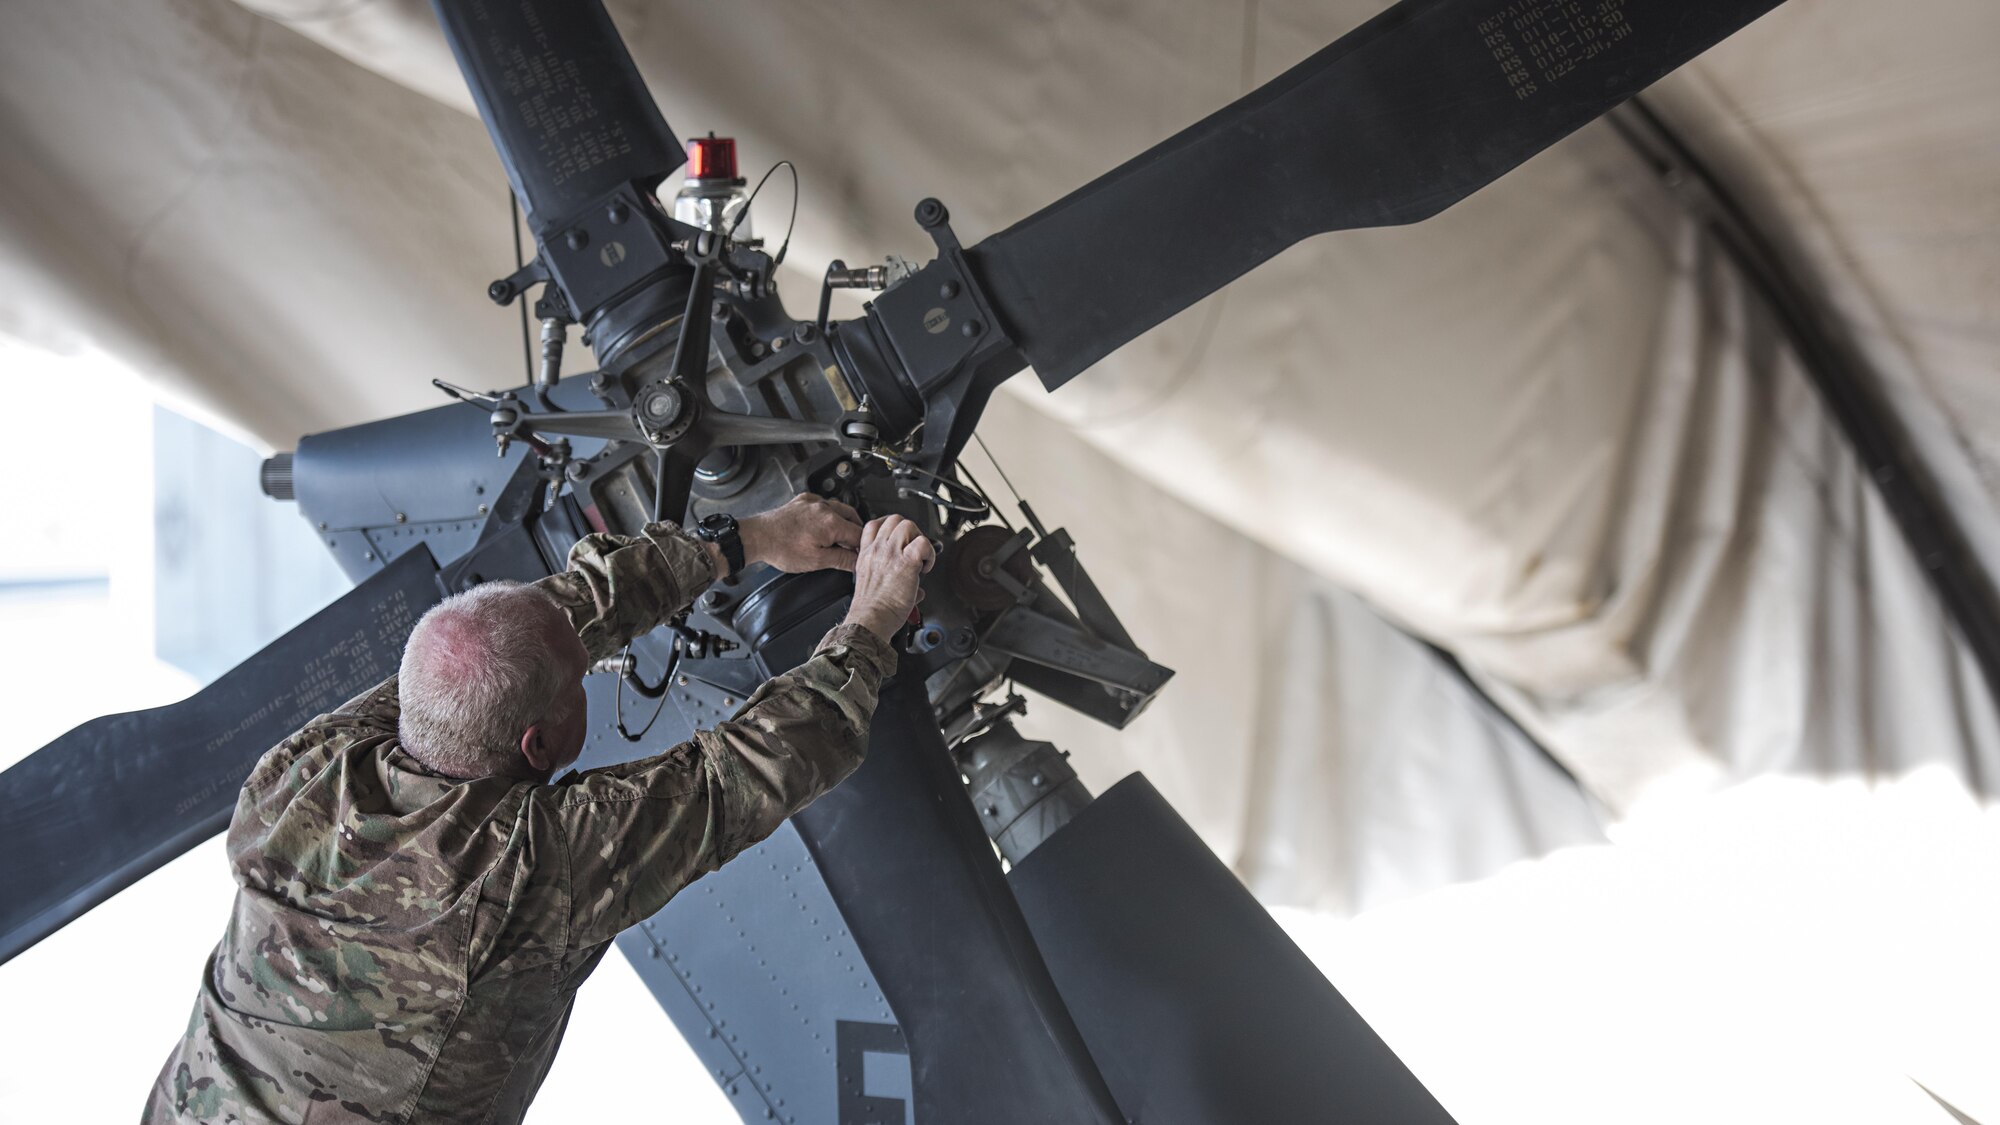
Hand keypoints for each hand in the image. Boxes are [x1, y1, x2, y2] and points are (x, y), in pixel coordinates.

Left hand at [736, 494, 863, 575]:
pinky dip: (829, 514)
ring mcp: (813, 502)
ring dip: (843, 523)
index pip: (859, 534)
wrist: (757, 537)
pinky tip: (823, 525)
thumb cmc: (781, 548)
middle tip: (852, 549)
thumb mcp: (816, 561)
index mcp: (832, 522)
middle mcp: (825, 507)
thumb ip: (842, 560)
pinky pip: (823, 504)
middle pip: (852, 518)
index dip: (861, 548)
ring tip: (840, 538)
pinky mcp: (803, 501)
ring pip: (839, 509)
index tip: (859, 556)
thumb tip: (857, 562)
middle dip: (855, 534)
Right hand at [844, 515, 935, 641]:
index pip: (873, 525)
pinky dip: (929, 553)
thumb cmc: (871, 610)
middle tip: (914, 549)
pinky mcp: (907, 562)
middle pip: (894, 520)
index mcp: (867, 555)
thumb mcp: (869, 585)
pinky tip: (926, 567)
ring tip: (920, 558)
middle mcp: (878, 550)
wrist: (870, 620)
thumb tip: (914, 589)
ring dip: (919, 539)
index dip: (889, 527)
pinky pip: (923, 544)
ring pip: (908, 525)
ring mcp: (891, 554)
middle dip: (909, 532)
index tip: (899, 538)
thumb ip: (888, 579)